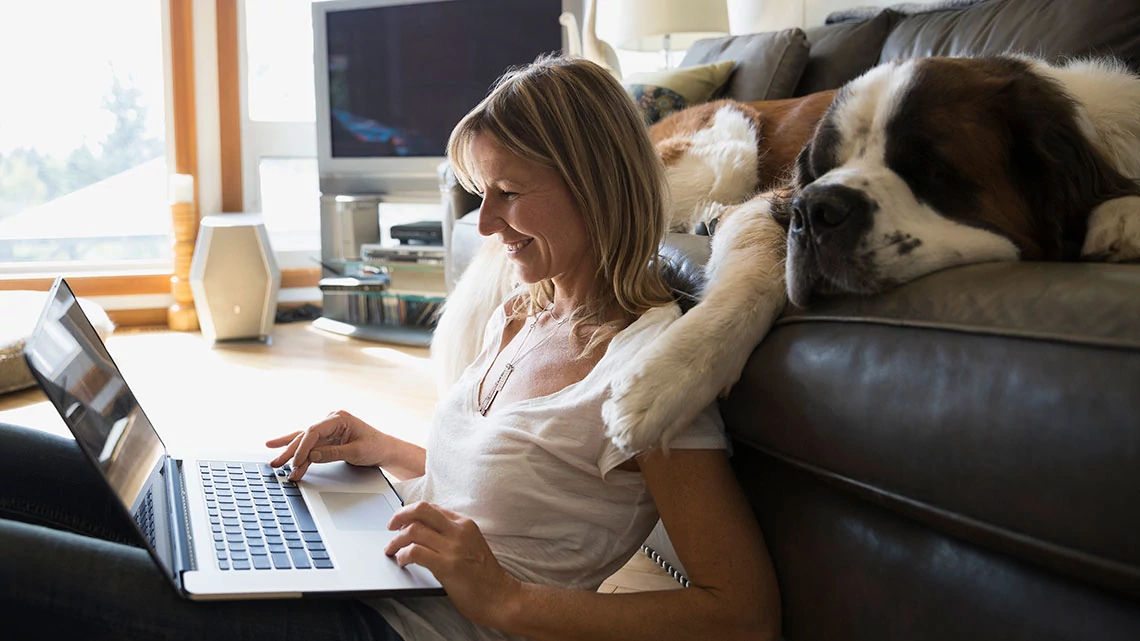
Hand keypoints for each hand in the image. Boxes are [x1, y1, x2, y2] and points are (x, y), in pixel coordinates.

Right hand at [266, 409, 387, 480]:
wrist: (385, 450)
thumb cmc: (376, 447)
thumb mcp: (356, 452)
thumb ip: (333, 453)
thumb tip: (311, 456)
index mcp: (339, 418)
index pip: (314, 431)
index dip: (303, 447)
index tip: (295, 462)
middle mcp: (331, 421)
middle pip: (305, 436)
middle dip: (290, 451)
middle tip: (276, 464)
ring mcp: (328, 429)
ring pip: (304, 441)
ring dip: (291, 454)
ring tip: (275, 464)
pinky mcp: (327, 438)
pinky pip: (309, 445)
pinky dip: (297, 452)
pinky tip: (278, 449)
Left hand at [385, 501, 519, 627]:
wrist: (500, 596)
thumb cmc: (484, 575)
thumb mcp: (472, 544)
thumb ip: (452, 534)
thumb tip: (425, 531)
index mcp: (465, 524)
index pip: (432, 508)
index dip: (411, 512)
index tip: (401, 521)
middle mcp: (458, 531)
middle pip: (421, 510)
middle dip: (400, 515)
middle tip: (390, 526)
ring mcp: (453, 547)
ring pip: (413, 530)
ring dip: (396, 540)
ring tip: (392, 549)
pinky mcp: (446, 565)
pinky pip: (415, 552)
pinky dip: (403, 555)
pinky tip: (402, 561)